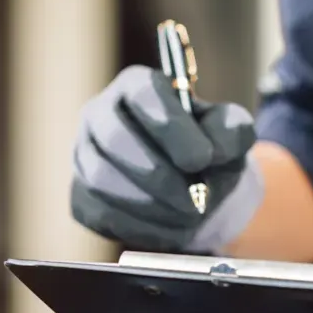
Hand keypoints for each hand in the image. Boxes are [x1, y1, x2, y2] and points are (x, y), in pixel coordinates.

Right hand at [71, 65, 261, 252]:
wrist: (192, 186)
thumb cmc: (209, 149)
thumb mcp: (232, 132)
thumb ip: (232, 131)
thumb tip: (212, 151)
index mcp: (138, 85)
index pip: (142, 93)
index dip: (171, 127)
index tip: (202, 159)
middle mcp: (101, 113)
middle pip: (115, 138)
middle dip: (159, 175)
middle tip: (195, 200)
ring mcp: (85, 154)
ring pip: (103, 180)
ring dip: (151, 205)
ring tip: (188, 215)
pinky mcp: (81, 195)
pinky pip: (100, 212)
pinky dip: (140, 227)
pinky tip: (169, 227)